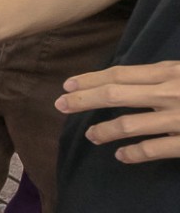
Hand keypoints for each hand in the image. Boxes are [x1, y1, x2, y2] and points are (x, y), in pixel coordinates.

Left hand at [58, 61, 179, 162]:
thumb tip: (127, 81)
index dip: (90, 80)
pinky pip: (153, 149)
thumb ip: (161, 75)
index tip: (67, 86)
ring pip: (128, 124)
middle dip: (83, 100)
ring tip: (91, 136)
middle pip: (115, 95)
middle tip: (60, 105)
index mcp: (169, 72)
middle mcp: (169, 93)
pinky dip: (133, 154)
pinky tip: (120, 156)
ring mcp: (178, 119)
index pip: (119, 75)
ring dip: (104, 131)